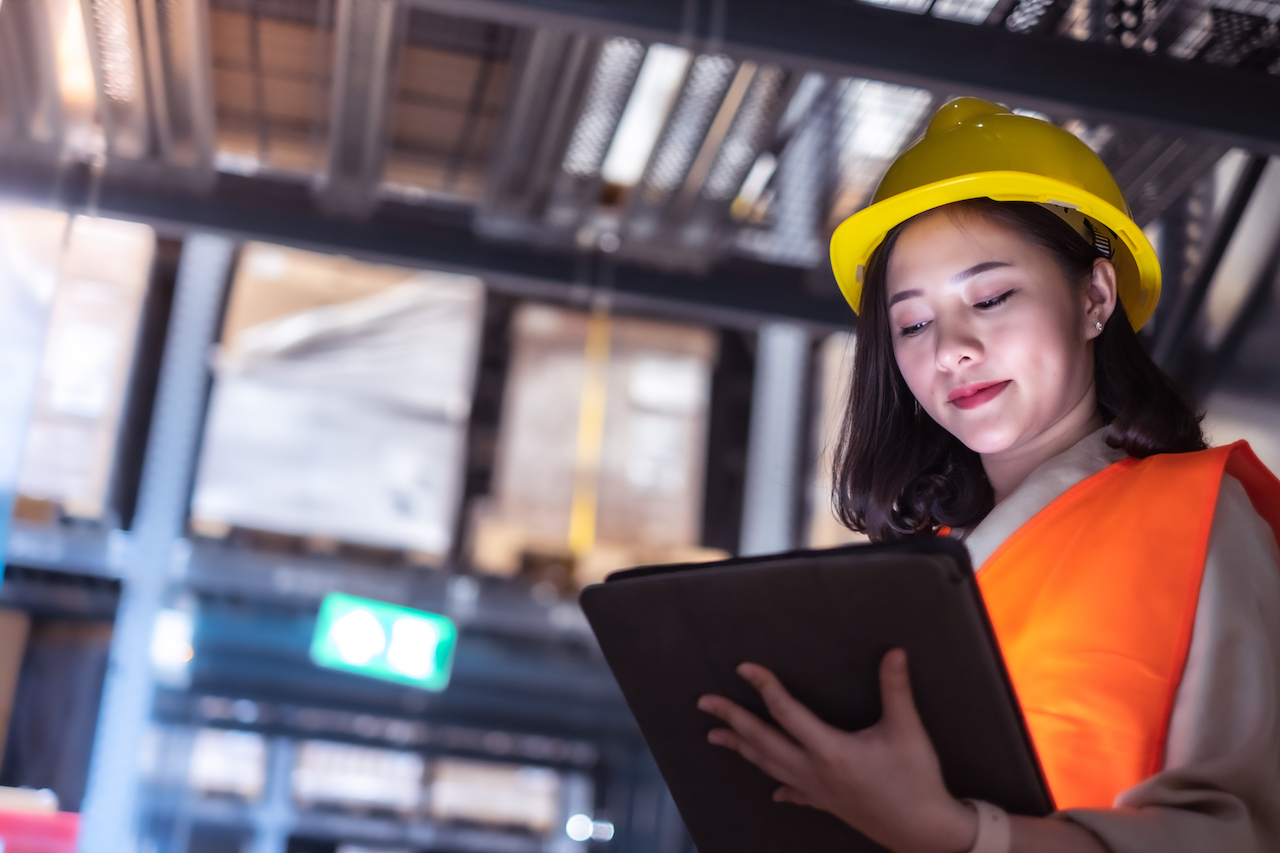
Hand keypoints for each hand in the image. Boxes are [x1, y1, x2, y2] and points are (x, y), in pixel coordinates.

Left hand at [697, 649, 976, 852]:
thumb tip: (895, 652)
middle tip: (704, 703)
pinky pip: (793, 793)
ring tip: (714, 737)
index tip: (743, 668)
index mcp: (829, 750)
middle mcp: (814, 771)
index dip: (764, 686)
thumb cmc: (916, 781)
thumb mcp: (908, 731)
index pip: (786, 712)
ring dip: (741, 748)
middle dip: (732, 719)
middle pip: (763, 740)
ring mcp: (816, 791)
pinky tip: (773, 791)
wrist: (925, 834)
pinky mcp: (827, 804)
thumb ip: (896, 690)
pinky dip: (779, 785)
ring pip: (768, 766)